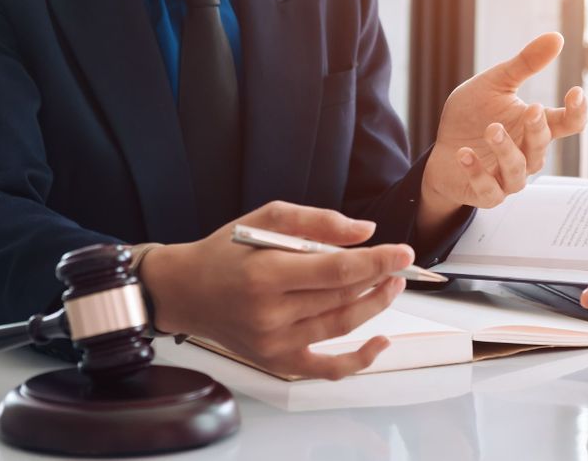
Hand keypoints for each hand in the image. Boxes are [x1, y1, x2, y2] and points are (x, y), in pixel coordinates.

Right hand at [139, 201, 414, 379]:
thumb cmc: (224, 252)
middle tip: (399, 265)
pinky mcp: (276, 360)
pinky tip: (380, 342)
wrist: (184, 291)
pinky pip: (326, 368)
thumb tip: (366, 231)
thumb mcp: (265, 218)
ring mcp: (273, 342)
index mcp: (265, 273)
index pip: (337, 270)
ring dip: (375, 306)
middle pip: (343, 297)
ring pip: (341, 326)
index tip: (403, 252)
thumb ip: (317, 221)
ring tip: (391, 286)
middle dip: (379, 279)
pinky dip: (358, 360)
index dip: (377, 261)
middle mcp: (269, 313)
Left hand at [420, 33, 586, 217]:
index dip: (577, 112)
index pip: (568, 124)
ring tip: (491, 129)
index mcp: (534, 127)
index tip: (575, 92)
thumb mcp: (495, 85)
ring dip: (506, 150)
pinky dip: (477, 173)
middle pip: (542, 147)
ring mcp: (507, 177)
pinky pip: (489, 190)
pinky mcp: (485, 193)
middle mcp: (526, 154)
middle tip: (532, 109)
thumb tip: (557, 37)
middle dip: (538, 130)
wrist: (442, 151)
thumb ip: (524, 65)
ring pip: (518, 171)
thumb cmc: (472, 117)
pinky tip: (464, 154)